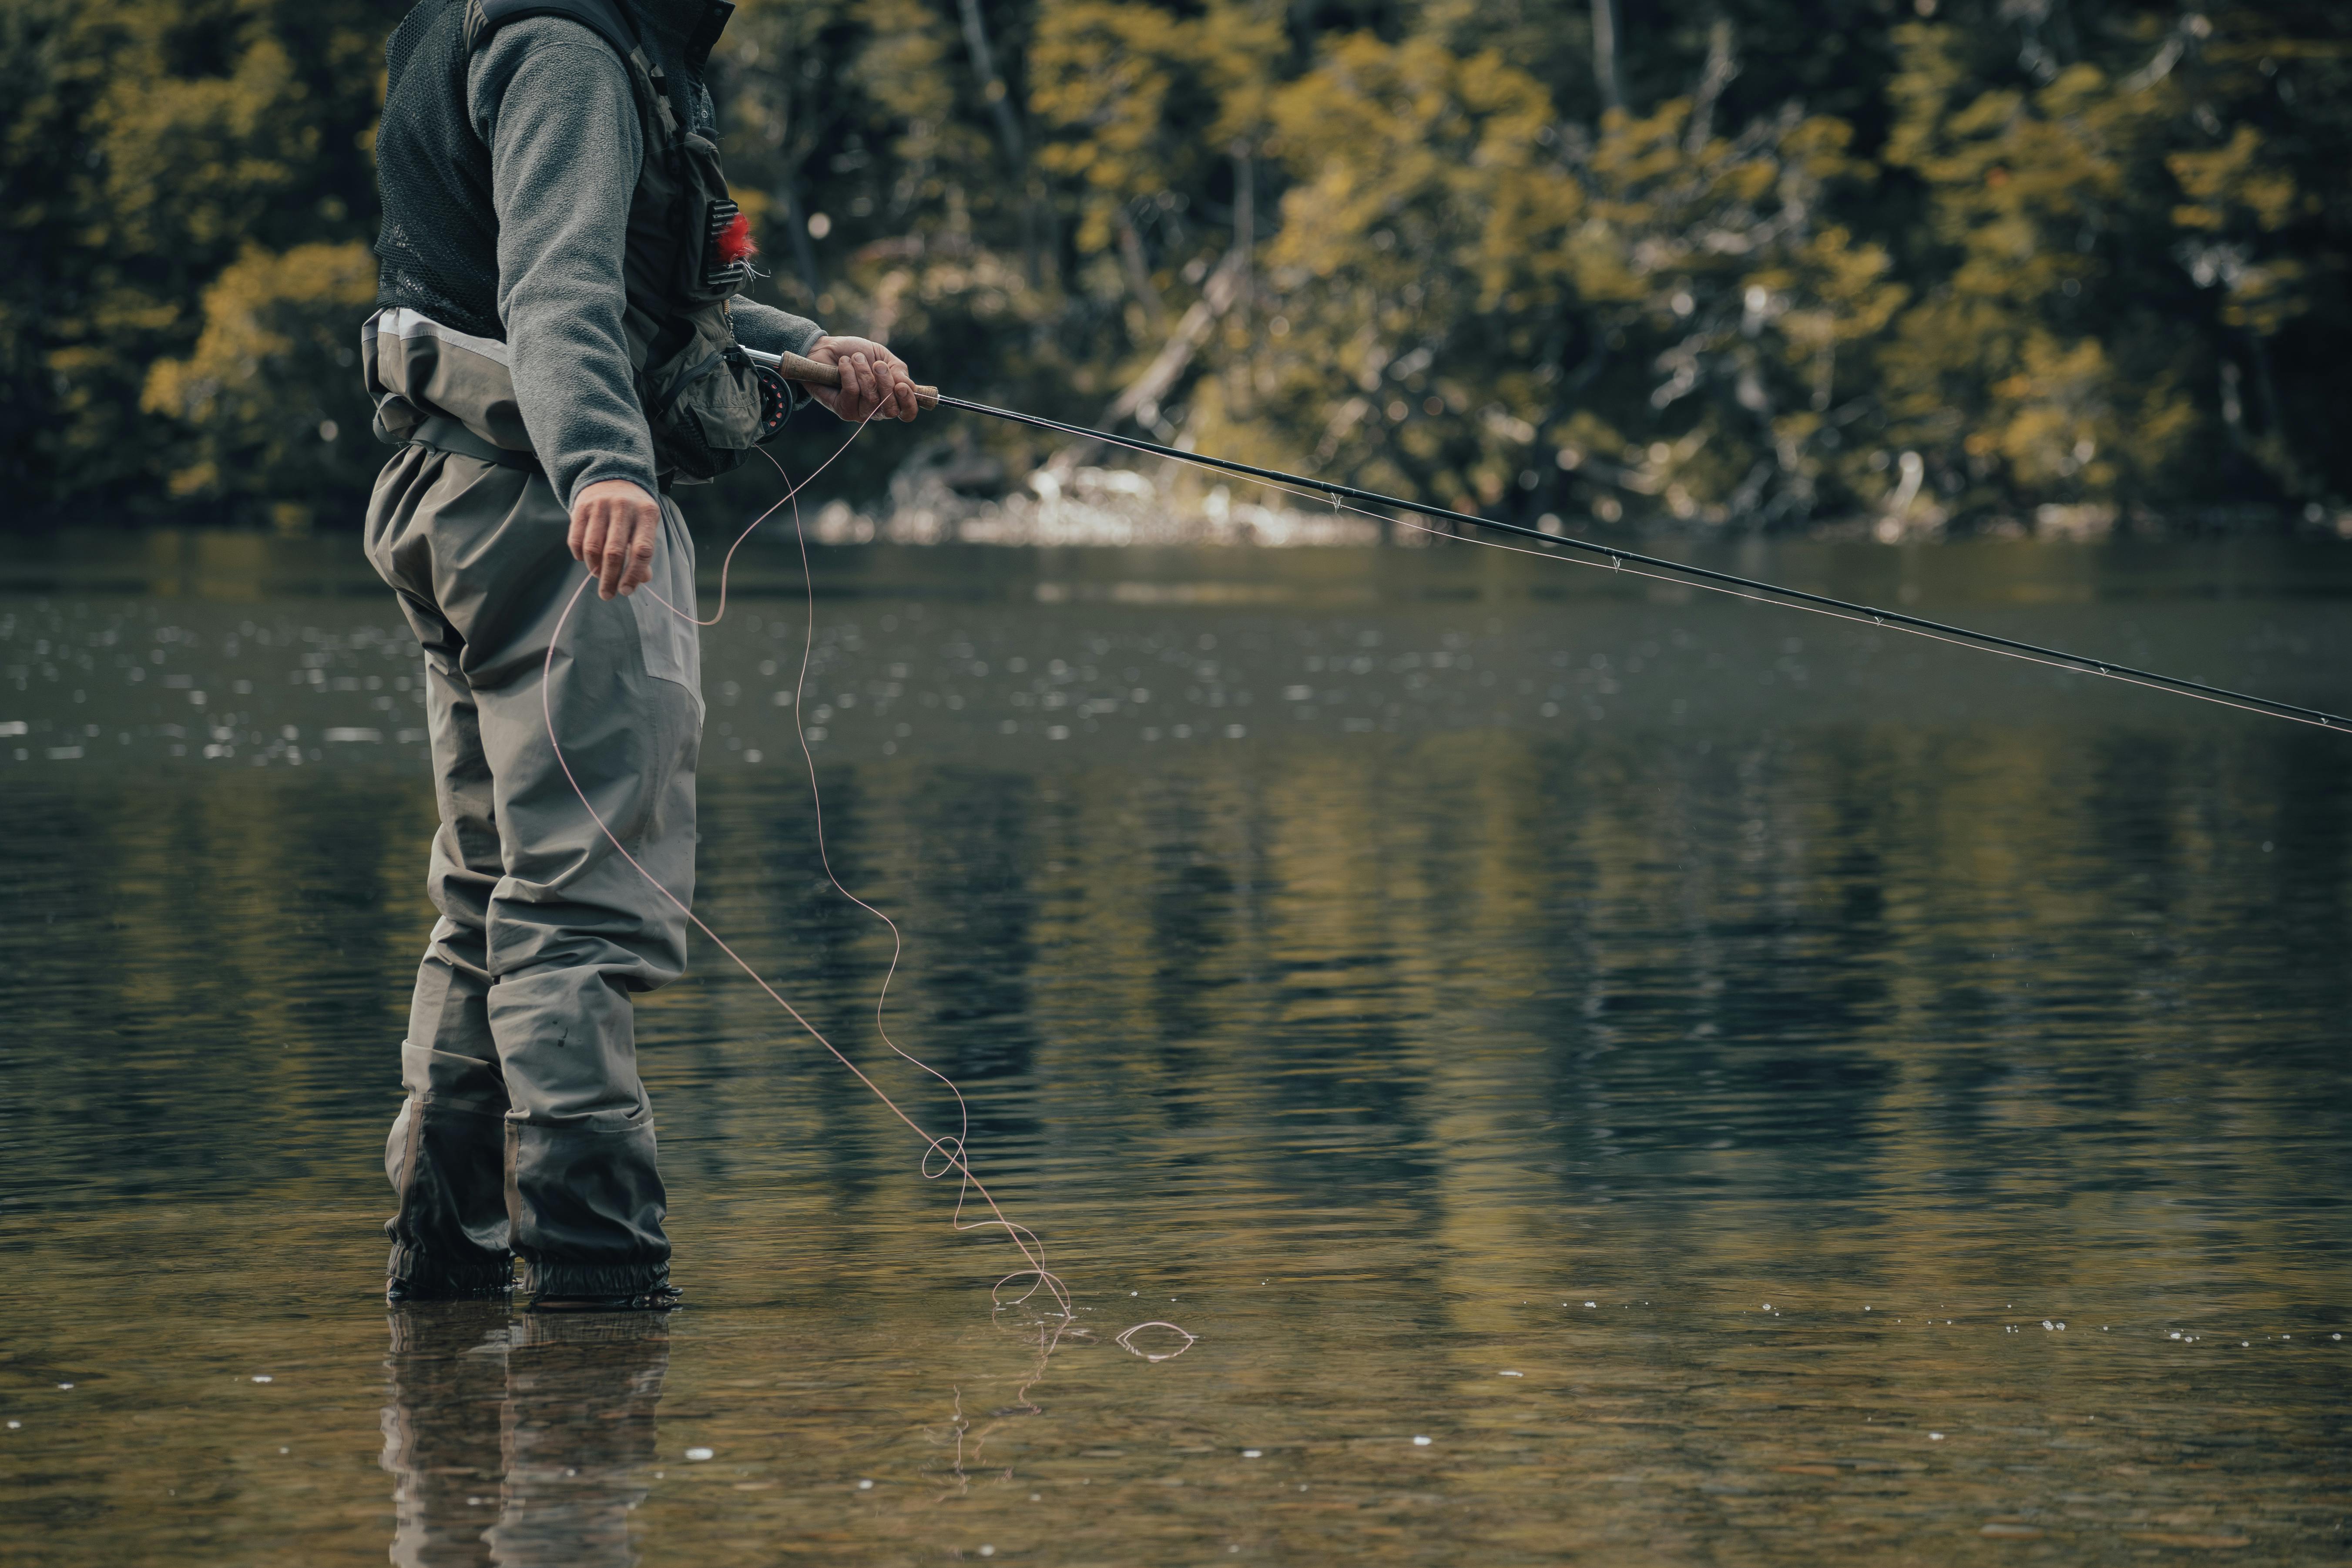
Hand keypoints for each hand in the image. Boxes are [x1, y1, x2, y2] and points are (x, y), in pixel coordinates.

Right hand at [567, 478, 662, 599]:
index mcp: (646, 513)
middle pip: (614, 552)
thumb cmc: (633, 511)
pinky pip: (576, 539)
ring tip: (598, 576)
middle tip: (607, 595)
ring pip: (592, 547)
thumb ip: (643, 551)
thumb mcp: (645, 526)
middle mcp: (623, 507)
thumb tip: (642, 580)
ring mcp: (600, 506)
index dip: (634, 574)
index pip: (642, 550)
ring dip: (594, 568)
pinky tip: (585, 561)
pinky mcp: (581, 507)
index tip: (626, 591)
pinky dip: (579, 556)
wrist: (611, 479)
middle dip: (610, 579)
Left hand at [808, 335, 920, 423]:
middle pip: (891, 409)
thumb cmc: (856, 353)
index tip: (901, 386)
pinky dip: (849, 373)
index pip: (908, 413)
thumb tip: (909, 386)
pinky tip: (844, 363)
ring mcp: (861, 412)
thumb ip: (898, 370)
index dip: (909, 402)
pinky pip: (852, 393)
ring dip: (864, 372)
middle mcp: (878, 410)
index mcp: (892, 398)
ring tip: (856, 358)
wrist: (826, 349)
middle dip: (885, 383)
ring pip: (871, 399)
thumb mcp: (882, 356)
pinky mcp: (844, 410)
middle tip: (878, 364)